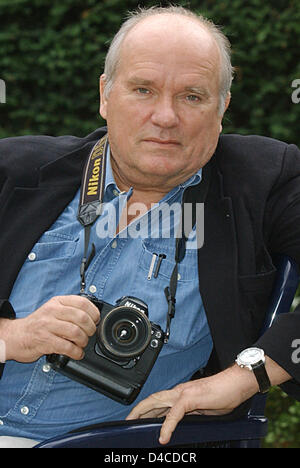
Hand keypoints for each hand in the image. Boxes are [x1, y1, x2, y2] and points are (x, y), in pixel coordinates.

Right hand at [1, 295, 99, 362]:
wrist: (17, 336)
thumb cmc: (38, 324)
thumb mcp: (53, 310)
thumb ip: (69, 310)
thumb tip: (92, 316)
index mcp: (57, 302)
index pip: (82, 302)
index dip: (94, 312)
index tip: (96, 320)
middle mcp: (52, 311)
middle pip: (81, 318)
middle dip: (90, 328)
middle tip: (90, 334)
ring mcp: (47, 326)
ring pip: (76, 332)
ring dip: (83, 341)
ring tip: (82, 344)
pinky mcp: (44, 341)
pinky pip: (67, 347)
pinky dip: (76, 352)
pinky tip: (77, 353)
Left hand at [126, 365, 258, 444]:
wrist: (237, 383)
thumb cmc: (224, 394)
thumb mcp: (203, 409)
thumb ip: (190, 415)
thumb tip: (181, 425)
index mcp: (182, 394)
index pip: (159, 402)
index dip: (146, 410)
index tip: (138, 419)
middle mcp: (179, 391)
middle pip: (152, 400)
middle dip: (137, 410)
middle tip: (127, 421)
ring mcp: (183, 393)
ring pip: (156, 402)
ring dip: (142, 413)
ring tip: (132, 423)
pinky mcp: (190, 398)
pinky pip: (175, 413)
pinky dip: (167, 426)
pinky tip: (163, 436)